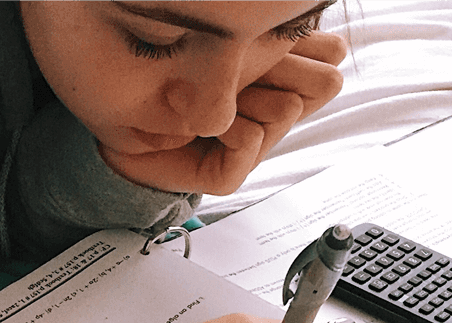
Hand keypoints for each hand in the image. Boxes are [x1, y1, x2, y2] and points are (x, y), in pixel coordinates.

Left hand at [101, 32, 346, 194]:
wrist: (119, 120)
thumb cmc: (169, 75)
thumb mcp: (232, 46)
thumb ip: (275, 37)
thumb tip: (307, 18)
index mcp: (281, 81)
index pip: (332, 56)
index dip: (302, 44)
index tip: (257, 42)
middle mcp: (272, 116)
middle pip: (325, 83)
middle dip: (282, 67)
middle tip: (238, 71)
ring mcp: (254, 149)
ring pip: (287, 109)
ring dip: (246, 94)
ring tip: (209, 95)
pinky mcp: (228, 176)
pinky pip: (250, 140)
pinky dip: (225, 125)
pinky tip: (198, 123)